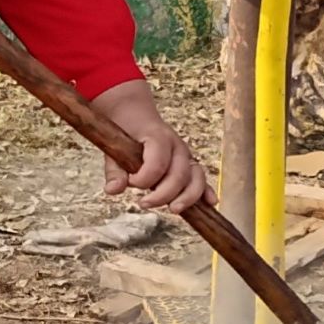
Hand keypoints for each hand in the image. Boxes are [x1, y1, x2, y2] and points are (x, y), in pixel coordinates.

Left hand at [91, 81, 208, 213]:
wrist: (135, 114)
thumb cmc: (125, 132)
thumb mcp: (114, 147)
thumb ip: (114, 170)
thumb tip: (113, 190)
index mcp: (158, 137)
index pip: (158, 164)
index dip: (144, 179)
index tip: (130, 182)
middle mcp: (177, 146)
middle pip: (180, 175)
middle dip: (163, 194)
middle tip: (143, 203)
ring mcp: (186, 156)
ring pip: (196, 178)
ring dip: (187, 197)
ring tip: (173, 209)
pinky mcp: (189, 165)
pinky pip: (202, 179)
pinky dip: (206, 191)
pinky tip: (210, 203)